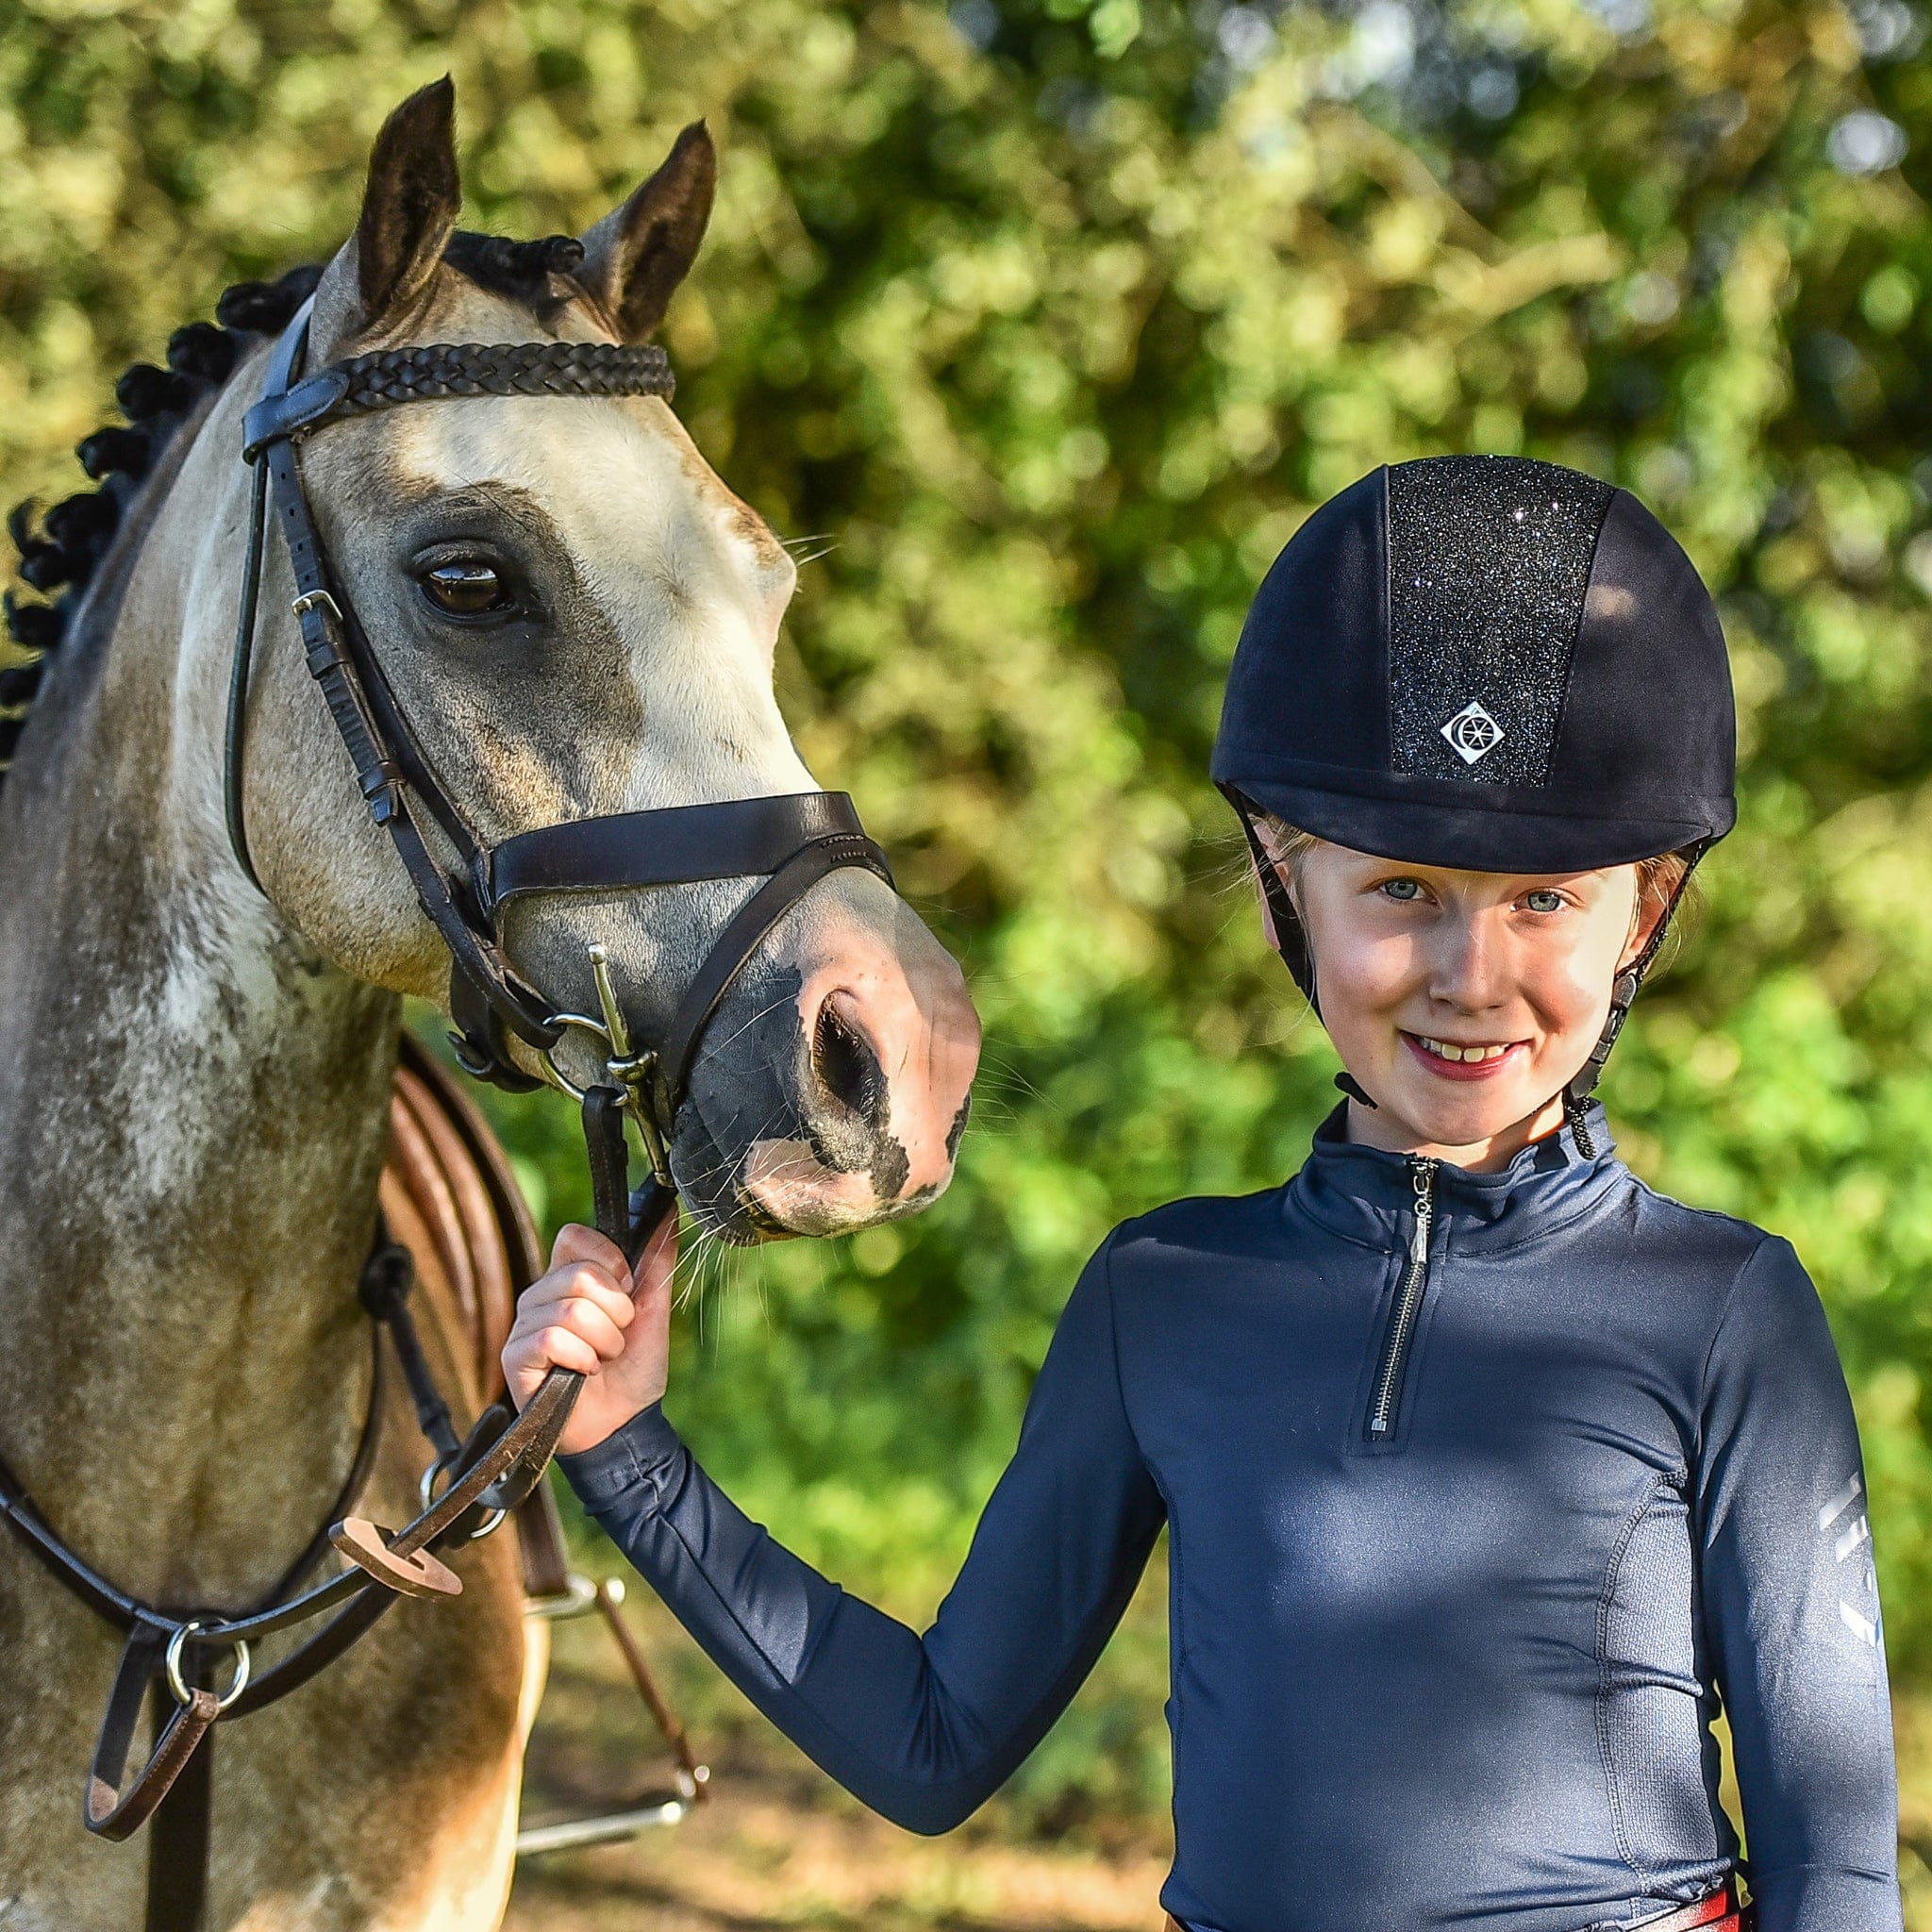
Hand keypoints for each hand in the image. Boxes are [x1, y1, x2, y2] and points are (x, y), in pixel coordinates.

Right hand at [501, 1213, 676, 1455]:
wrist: (624, 1425)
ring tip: (602, 1358)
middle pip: (580, 1274)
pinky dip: (583, 1358)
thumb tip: (667, 1212)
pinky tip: (584, 1373)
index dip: (608, 1258)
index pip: (574, 1236)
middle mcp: (541, 1295)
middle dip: (616, 1312)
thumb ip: (655, 1263)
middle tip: (616, 1337)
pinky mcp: (515, 1357)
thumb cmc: (633, 1369)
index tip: (627, 1288)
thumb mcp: (652, 1310)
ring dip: (604, 1341)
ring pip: (571, 1310)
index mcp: (568, 1278)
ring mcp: (524, 1325)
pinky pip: (552, 1339)